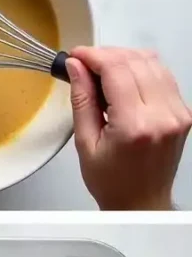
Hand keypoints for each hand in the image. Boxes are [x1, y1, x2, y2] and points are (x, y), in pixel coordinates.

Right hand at [68, 47, 190, 209]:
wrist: (141, 201)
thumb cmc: (111, 180)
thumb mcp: (85, 142)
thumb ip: (82, 100)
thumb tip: (76, 68)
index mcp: (135, 125)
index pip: (118, 70)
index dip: (94, 56)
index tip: (76, 56)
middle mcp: (163, 115)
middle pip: (137, 61)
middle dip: (108, 54)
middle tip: (85, 62)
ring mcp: (178, 112)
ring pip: (154, 63)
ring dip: (125, 58)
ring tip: (103, 69)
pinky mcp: (183, 112)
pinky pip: (164, 76)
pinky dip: (141, 70)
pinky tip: (123, 79)